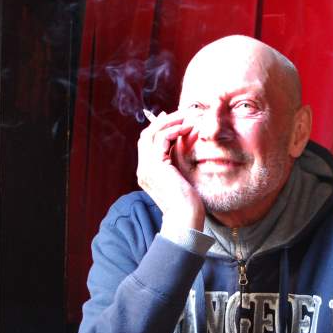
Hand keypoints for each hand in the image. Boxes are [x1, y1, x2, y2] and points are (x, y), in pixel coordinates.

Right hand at [136, 110, 204, 231]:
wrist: (185, 219)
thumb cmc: (188, 204)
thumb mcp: (182, 179)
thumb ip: (177, 164)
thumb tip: (184, 145)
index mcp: (148, 173)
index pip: (149, 143)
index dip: (161, 128)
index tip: (179, 120)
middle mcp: (143, 169)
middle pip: (147, 134)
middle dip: (165, 120)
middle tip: (185, 113)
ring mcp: (146, 168)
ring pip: (152, 132)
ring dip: (171, 121)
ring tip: (189, 117)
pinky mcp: (154, 166)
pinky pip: (161, 138)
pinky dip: (173, 130)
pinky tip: (187, 128)